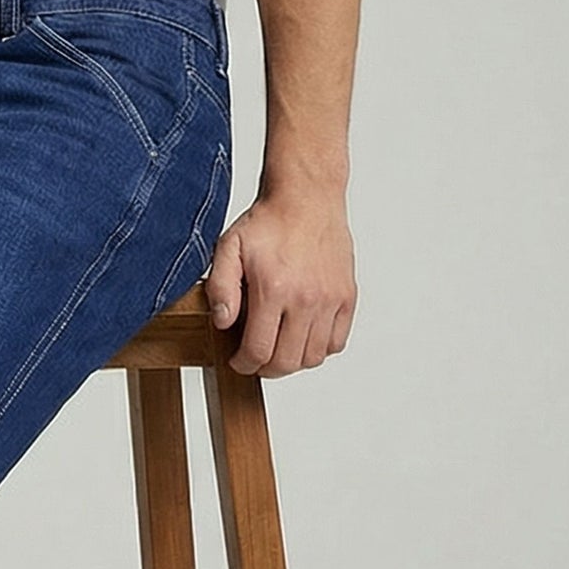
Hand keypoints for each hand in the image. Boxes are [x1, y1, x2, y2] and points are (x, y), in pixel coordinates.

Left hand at [205, 187, 355, 376]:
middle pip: (287, 362)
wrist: (307, 199)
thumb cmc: (268, 222)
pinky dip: (319, 348)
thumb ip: (221, 287)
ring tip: (278, 348)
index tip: (237, 361)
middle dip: (266, 369)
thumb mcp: (229, 247)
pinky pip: (336, 342)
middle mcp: (305, 298)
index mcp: (273, 289)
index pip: (258, 350)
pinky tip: (302, 336)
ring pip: (313, 357)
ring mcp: (330, 300)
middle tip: (255, 361)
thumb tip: (222, 322)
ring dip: (292, 361)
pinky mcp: (346, 297)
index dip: (243, 364)